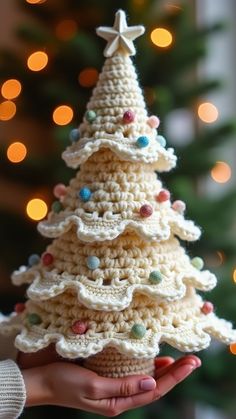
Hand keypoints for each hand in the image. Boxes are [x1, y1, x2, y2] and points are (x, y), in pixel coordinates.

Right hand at [19, 347, 200, 416]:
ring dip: (162, 369)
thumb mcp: (94, 386)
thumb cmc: (64, 382)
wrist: (40, 379)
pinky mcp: (105, 373)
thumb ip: (123, 387)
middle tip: (192, 359)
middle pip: (153, 385)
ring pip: (144, 378)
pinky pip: (131, 370)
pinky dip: (144, 363)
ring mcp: (112, 385)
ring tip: (177, 358)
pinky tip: (151, 356)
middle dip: (174, 373)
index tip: (191, 364)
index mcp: (117, 403)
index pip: (154, 392)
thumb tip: (153, 385)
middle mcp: (118, 396)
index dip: (175, 378)